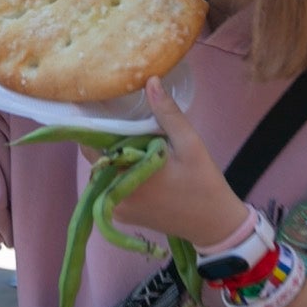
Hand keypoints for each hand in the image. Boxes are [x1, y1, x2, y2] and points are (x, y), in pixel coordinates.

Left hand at [103, 78, 246, 247]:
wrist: (214, 224)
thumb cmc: (203, 182)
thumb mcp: (190, 143)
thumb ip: (167, 113)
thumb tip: (150, 81)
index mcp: (129, 174)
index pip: (93, 146)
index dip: (94, 125)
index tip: (102, 107)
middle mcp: (116, 194)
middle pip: (96, 158)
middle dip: (107, 139)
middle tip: (125, 121)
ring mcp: (118, 208)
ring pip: (103, 172)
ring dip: (114, 156)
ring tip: (135, 141)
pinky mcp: (123, 216)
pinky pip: (111, 186)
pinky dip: (120, 173)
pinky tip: (139, 161)